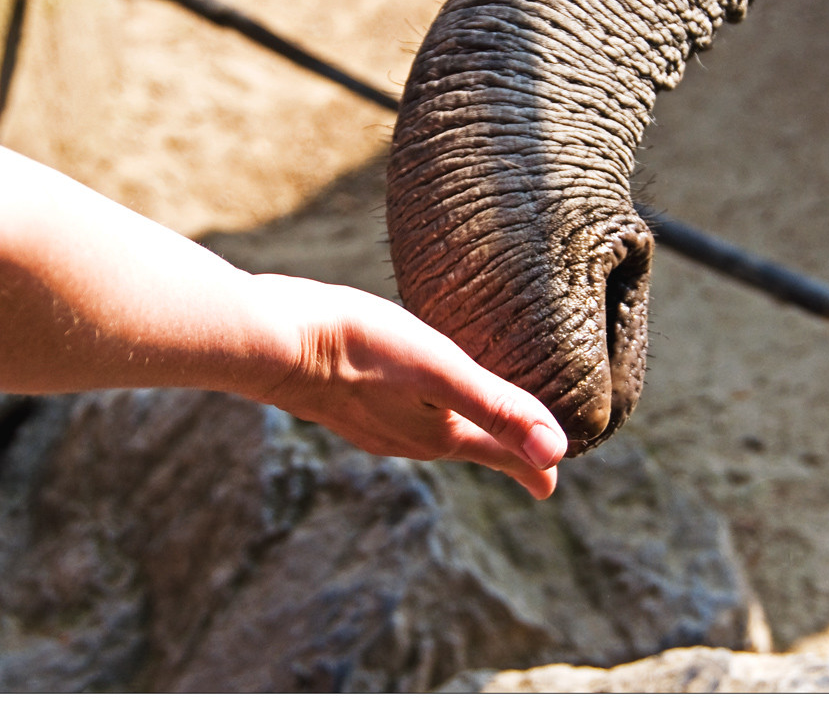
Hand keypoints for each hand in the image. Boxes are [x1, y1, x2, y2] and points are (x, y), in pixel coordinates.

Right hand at [249, 276, 568, 498]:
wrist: (272, 341)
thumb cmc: (359, 348)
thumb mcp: (438, 370)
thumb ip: (496, 407)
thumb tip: (555, 453)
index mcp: (439, 433)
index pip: (500, 454)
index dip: (531, 466)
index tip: (550, 487)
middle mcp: (408, 438)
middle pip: (469, 448)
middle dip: (499, 452)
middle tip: (523, 456)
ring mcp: (374, 425)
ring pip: (434, 433)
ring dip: (464, 433)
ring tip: (476, 427)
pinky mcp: (348, 402)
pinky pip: (403, 416)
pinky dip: (428, 413)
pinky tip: (414, 396)